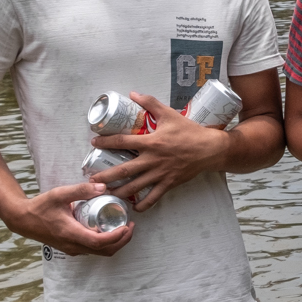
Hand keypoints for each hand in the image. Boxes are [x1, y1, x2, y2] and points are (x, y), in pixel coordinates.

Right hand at [6, 178, 133, 256]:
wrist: (23, 220)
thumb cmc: (40, 207)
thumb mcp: (60, 194)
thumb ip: (81, 190)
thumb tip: (102, 187)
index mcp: (71, 233)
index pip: (99, 242)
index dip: (117, 237)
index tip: (128, 226)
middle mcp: (73, 245)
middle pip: (104, 251)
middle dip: (122, 241)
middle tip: (131, 227)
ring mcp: (72, 249)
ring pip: (99, 253)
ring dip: (115, 243)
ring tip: (124, 228)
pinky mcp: (71, 248)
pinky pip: (93, 250)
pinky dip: (105, 243)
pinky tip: (108, 230)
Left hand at [92, 92, 230, 210]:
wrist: (210, 149)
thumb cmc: (189, 131)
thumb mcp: (169, 114)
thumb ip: (151, 103)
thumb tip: (133, 94)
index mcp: (151, 142)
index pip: (123, 142)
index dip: (106, 142)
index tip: (94, 144)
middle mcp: (153, 160)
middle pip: (124, 170)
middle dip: (106, 176)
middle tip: (91, 179)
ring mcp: (160, 174)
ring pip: (135, 186)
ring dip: (119, 191)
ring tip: (107, 194)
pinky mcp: (169, 183)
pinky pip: (154, 197)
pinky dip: (144, 204)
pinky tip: (135, 207)